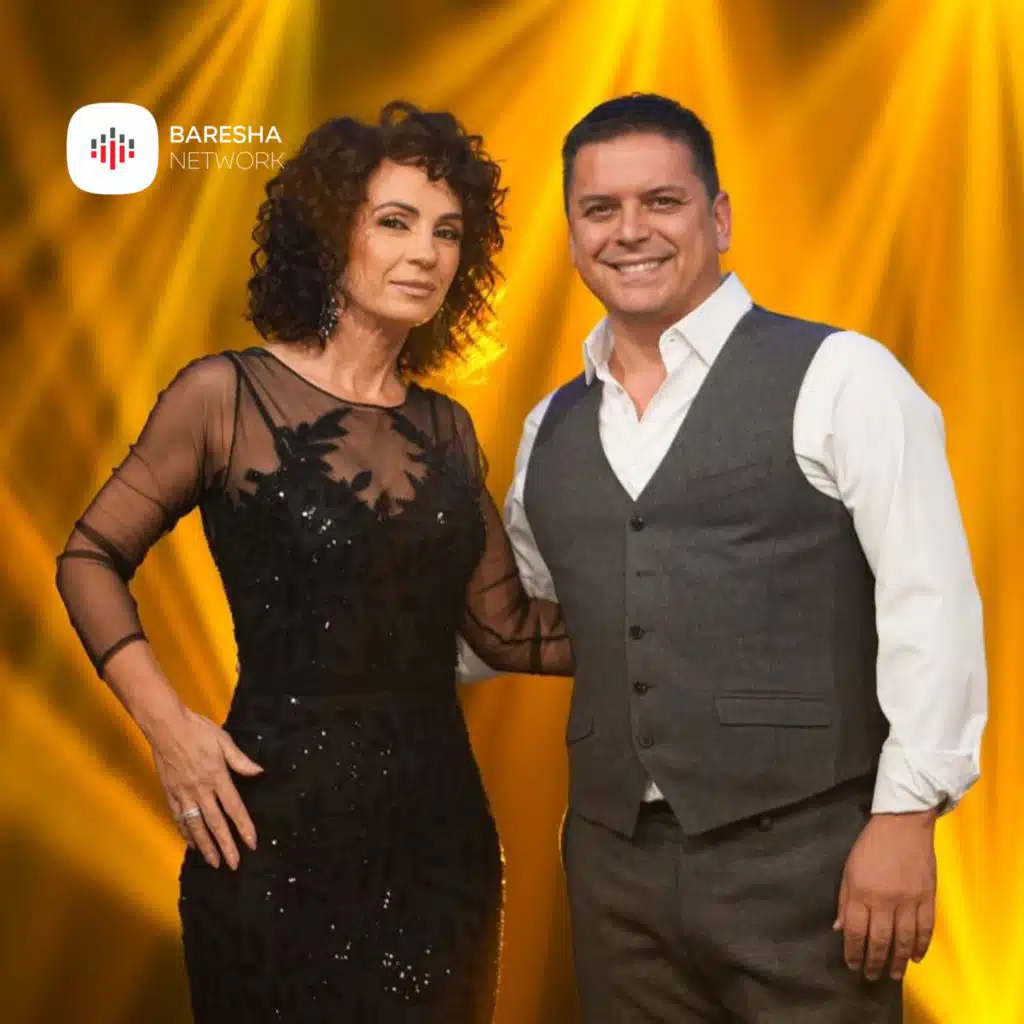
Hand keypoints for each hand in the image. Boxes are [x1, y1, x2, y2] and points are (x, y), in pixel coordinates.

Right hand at [148, 706, 262, 869]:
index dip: (244, 827)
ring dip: (206, 846)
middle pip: (216, 824)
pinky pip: (179, 818)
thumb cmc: (197, 730)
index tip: (252, 843)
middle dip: (226, 846)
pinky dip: (186, 833)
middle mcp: (200, 790)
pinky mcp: (170, 793)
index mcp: (217, 777)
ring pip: (196, 826)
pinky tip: (192, 843)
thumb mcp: (224, 741)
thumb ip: (241, 760)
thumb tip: (259, 772)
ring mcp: (183, 794)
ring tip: (214, 862)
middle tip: (233, 864)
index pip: (234, 808)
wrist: (166, 726)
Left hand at [834, 810, 937, 980]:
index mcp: (861, 892)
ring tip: (894, 974)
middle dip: (875, 962)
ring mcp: (908, 901)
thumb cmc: (870, 845)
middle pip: (880, 940)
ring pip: (905, 940)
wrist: (902, 825)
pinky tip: (917, 957)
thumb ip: (845, 900)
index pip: (856, 931)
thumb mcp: (849, 869)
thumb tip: (839, 927)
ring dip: (899, 961)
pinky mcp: (927, 898)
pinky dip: (922, 946)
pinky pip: (926, 929)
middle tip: (872, 976)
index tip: (852, 965)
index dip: (853, 952)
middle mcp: (885, 901)